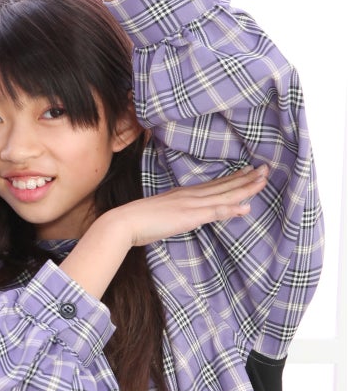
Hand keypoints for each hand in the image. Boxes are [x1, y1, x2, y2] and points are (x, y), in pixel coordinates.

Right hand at [111, 164, 269, 247]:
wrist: (125, 222)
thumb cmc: (138, 221)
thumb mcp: (161, 214)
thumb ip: (175, 213)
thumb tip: (182, 216)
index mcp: (184, 194)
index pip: (214, 185)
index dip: (233, 178)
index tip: (249, 172)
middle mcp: (190, 195)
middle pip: (224, 186)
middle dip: (246, 178)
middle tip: (266, 169)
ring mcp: (190, 204)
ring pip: (224, 195)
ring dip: (245, 188)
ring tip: (263, 181)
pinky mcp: (189, 216)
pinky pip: (214, 211)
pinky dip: (231, 208)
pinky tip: (246, 207)